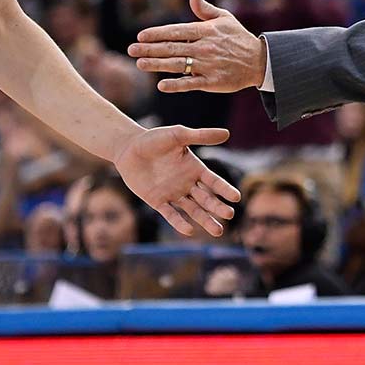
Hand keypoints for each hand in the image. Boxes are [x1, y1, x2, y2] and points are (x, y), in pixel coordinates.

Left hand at [113, 125, 240, 236]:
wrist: (128, 148)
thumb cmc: (154, 139)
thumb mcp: (178, 135)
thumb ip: (201, 136)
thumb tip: (227, 133)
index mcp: (194, 169)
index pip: (214, 182)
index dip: (225, 189)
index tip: (236, 197)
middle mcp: (187, 184)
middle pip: (206, 199)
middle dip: (217, 208)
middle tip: (228, 215)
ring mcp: (173, 194)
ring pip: (193, 210)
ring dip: (205, 220)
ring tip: (217, 231)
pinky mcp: (158, 202)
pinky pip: (171, 214)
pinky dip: (179, 222)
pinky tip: (189, 230)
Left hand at [129, 0, 267, 92]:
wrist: (260, 61)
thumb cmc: (238, 38)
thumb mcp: (224, 18)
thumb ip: (204, 7)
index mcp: (206, 30)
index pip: (176, 31)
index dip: (157, 33)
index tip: (140, 35)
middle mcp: (205, 47)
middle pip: (172, 48)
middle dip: (149, 48)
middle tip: (130, 50)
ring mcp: (209, 65)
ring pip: (178, 65)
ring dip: (156, 65)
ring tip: (139, 64)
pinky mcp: (213, 82)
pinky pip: (191, 83)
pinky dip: (176, 85)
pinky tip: (161, 85)